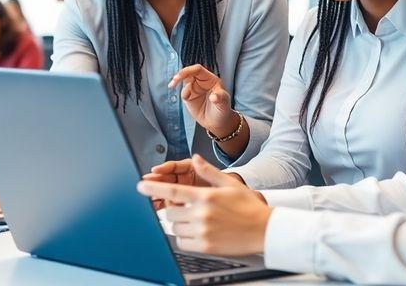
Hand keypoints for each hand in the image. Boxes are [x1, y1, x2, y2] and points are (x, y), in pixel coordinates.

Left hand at [137, 155, 270, 255]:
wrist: (264, 230)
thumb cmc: (249, 207)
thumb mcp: (230, 184)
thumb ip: (209, 172)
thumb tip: (195, 159)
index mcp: (205, 196)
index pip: (172, 191)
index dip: (153, 188)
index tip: (140, 186)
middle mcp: (201, 214)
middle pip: (171, 212)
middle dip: (175, 210)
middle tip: (188, 210)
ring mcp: (202, 231)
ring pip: (175, 228)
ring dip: (180, 224)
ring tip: (196, 221)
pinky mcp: (205, 246)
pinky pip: (182, 242)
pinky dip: (185, 238)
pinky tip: (197, 233)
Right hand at [168, 65, 236, 137]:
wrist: (216, 123)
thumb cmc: (222, 111)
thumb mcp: (224, 104)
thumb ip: (220, 98)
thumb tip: (214, 97)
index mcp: (211, 79)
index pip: (198, 70)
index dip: (189, 70)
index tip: (182, 75)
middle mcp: (201, 82)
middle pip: (188, 72)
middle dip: (180, 75)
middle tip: (174, 80)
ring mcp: (194, 88)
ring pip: (183, 81)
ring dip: (178, 83)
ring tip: (185, 95)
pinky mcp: (189, 96)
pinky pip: (183, 92)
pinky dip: (183, 94)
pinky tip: (187, 99)